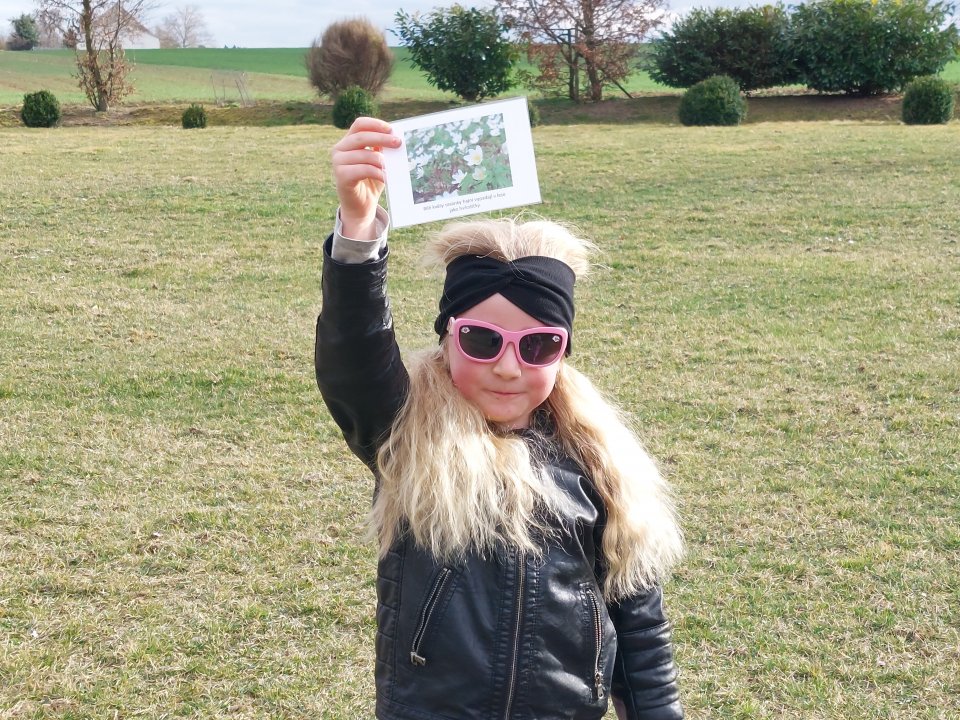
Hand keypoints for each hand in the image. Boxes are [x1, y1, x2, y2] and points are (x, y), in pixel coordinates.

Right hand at [331, 116, 400, 239]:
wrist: (361, 206)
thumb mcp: (378, 162)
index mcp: (348, 142)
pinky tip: (386, 177)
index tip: (391, 129)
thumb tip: (394, 137)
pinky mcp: (341, 176)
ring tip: (392, 167)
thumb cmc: (371, 181)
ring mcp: (338, 162)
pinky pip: (363, 169)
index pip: (359, 125)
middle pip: (361, 136)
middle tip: (398, 143)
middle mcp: (339, 149)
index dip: (375, 124)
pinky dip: (378, 173)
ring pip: (364, 154)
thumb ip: (381, 149)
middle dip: (382, 138)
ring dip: (382, 161)